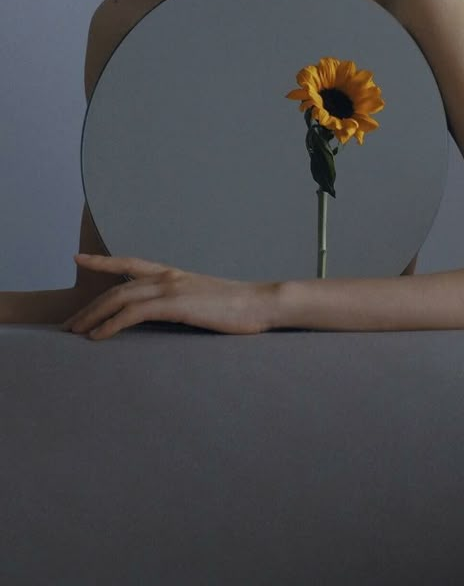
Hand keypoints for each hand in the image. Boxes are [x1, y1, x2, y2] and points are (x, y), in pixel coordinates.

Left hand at [62, 254, 278, 339]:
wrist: (260, 303)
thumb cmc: (238, 308)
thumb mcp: (205, 301)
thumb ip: (183, 304)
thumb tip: (168, 319)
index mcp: (174, 274)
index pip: (130, 263)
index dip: (102, 262)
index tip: (78, 259)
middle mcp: (168, 276)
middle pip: (117, 287)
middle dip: (89, 305)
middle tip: (69, 325)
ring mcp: (172, 288)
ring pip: (120, 298)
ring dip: (93, 315)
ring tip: (75, 333)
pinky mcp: (176, 304)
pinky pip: (134, 313)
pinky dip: (112, 324)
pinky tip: (98, 337)